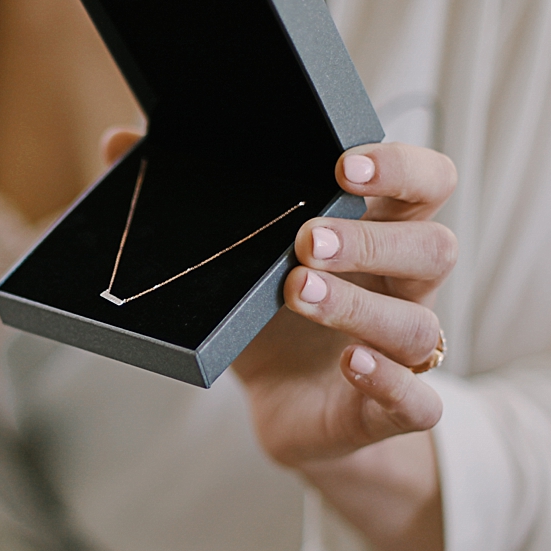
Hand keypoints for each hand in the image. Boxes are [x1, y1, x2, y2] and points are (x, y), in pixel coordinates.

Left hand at [99, 131, 456, 550]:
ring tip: (296, 290)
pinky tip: (351, 363)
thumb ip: (188, 201)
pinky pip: (420, 400)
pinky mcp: (393, 409)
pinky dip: (391, 381)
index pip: (426, 182)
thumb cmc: (270, 316)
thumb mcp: (231, 261)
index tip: (344, 164)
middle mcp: (405, 285)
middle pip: (433, 246)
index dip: (400, 167)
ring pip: (416, 322)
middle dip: (371, 238)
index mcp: (380, 230)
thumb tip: (117, 142)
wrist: (289, 408)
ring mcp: (405, 349)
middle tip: (306, 238)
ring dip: (359, 305)